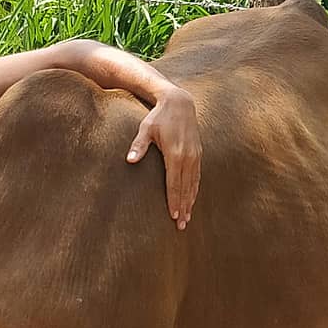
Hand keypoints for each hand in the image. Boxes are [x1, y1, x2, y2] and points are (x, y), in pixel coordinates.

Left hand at [126, 88, 200, 229]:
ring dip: (190, 202)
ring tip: (187, 219)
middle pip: (185, 188)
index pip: (174, 183)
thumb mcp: (145, 129)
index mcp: (175, 153)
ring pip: (193, 184)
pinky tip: (192, 200)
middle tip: (181, 225)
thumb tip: (129, 160)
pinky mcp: (198, 153)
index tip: (173, 216)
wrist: (180, 102)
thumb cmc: (158, 117)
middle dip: (183, 207)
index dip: (174, 201)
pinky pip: (197, 176)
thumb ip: (138, 145)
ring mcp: (195, 155)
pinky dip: (195, 190)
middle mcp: (188, 157)